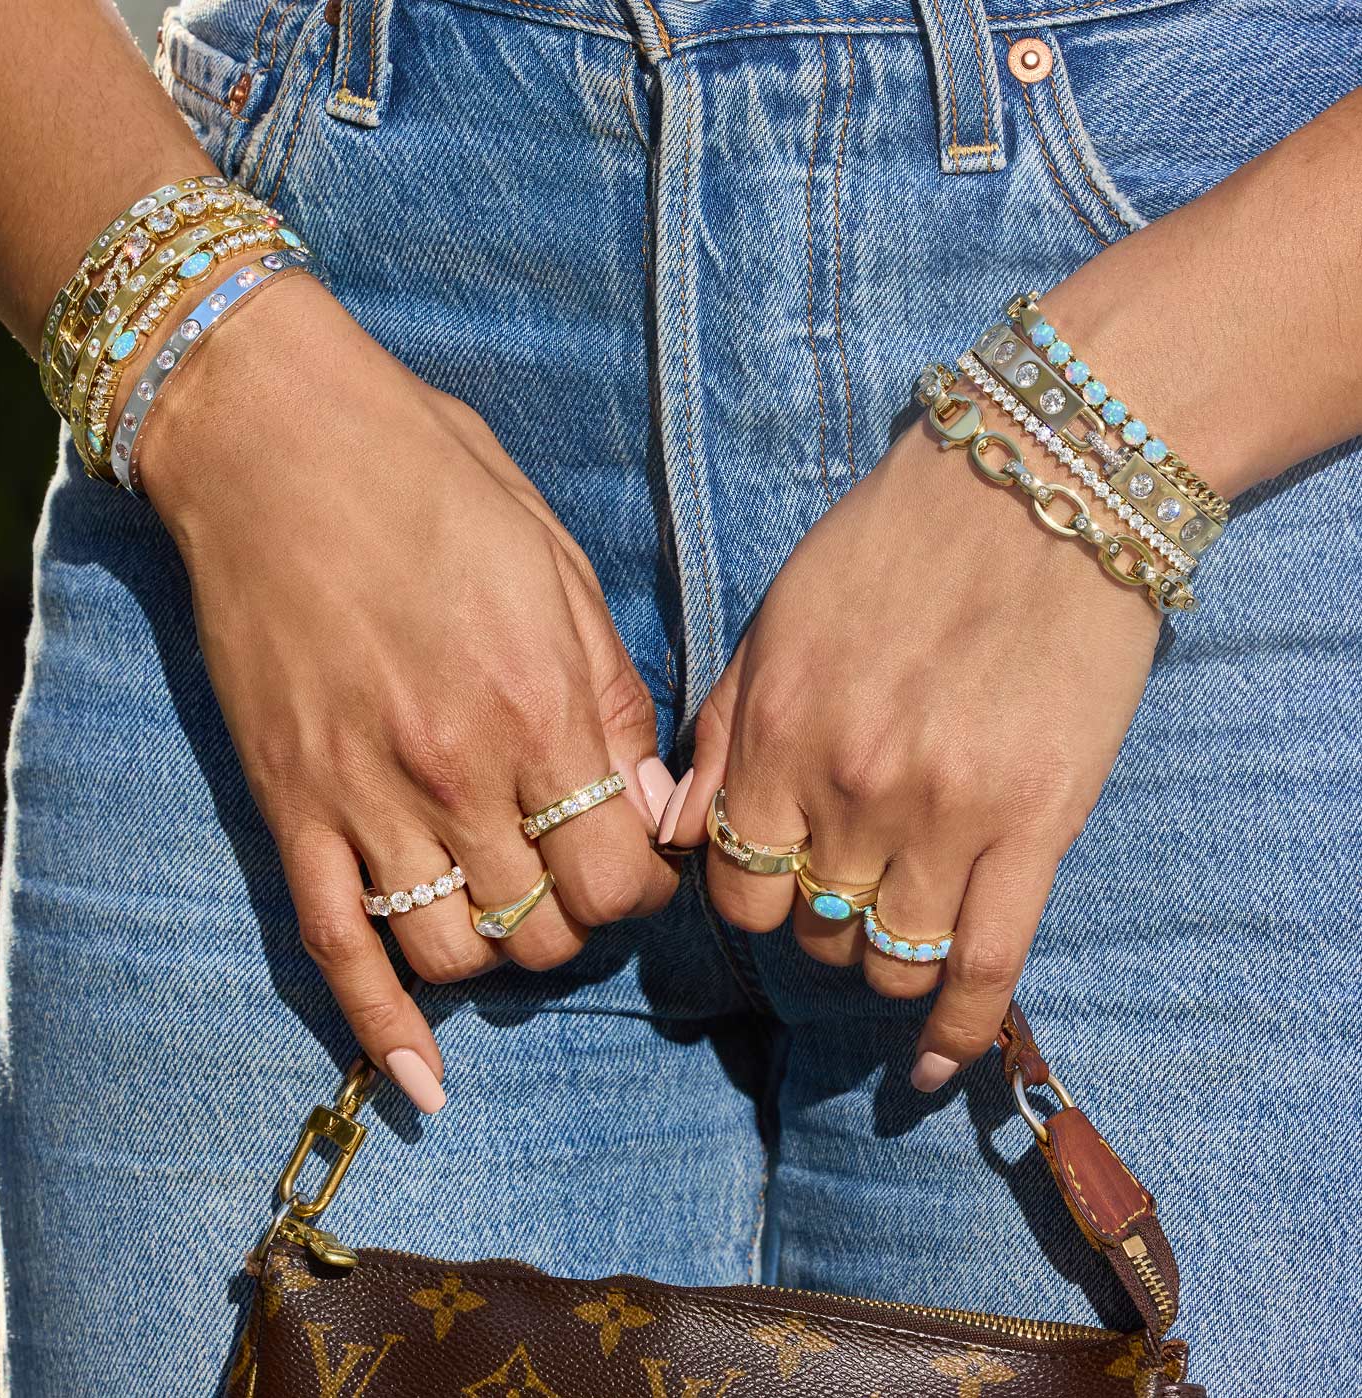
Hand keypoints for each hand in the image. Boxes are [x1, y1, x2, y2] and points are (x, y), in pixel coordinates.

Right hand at [136, 273, 678, 1109]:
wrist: (276, 442)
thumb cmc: (436, 483)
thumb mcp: (560, 569)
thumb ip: (616, 701)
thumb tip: (660, 810)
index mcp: (542, 705)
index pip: (624, 874)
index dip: (645, 885)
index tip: (634, 856)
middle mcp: (459, 770)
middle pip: (549, 928)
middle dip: (579, 922)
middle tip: (573, 880)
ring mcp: (365, 796)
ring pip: (454, 955)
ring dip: (496, 958)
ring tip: (502, 909)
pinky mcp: (288, 805)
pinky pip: (335, 946)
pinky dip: (378, 1027)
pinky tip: (418, 1082)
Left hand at [669, 397, 1160, 1090]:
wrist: (1036, 486)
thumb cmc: (893, 546)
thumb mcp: (774, 622)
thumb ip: (720, 733)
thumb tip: (676, 835)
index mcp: (776, 734)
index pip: (729, 883)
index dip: (746, 895)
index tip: (773, 880)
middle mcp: (848, 789)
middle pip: (806, 930)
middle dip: (812, 926)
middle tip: (841, 891)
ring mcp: (944, 817)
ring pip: (885, 960)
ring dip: (876, 965)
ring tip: (891, 928)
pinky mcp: (1035, 829)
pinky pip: (985, 966)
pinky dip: (956, 1031)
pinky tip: (938, 1071)